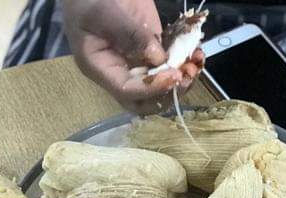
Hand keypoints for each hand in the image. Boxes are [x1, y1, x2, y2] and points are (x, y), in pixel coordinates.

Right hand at [63, 0, 204, 113]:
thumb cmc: (87, 1)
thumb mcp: (102, 15)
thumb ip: (128, 34)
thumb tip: (157, 56)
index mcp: (101, 69)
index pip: (127, 91)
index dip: (152, 88)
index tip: (173, 76)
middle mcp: (120, 72)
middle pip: (145, 100)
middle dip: (169, 92)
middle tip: (187, 74)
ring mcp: (138, 62)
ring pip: (162, 86)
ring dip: (182, 80)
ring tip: (196, 63)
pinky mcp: (152, 49)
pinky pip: (171, 64)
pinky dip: (186, 62)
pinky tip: (198, 54)